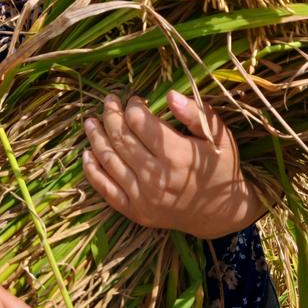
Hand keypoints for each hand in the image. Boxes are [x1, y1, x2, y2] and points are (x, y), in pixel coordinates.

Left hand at [82, 90, 264, 238]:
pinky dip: (92, 170)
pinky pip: (106, 189)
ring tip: (90, 122)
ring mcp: (143, 197)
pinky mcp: (135, 211)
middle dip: (111, 115)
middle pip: (121, 138)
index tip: (135, 99)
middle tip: (108, 102)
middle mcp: (157, 177)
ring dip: (96, 138)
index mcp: (177, 155)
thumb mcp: (219, 137)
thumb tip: (169, 94)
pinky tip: (87, 154)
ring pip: (109, 160)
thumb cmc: (221, 168)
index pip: (140, 123)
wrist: (220, 213)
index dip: (132, 106)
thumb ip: (195, 114)